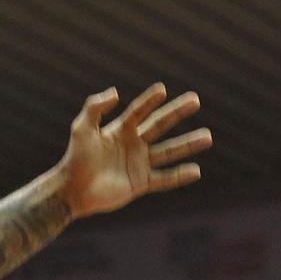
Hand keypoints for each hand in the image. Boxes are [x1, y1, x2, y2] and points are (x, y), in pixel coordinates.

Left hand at [55, 84, 210, 217]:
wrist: (72, 190)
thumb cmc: (75, 158)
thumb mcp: (81, 129)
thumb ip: (94, 108)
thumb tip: (116, 93)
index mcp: (119, 130)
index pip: (139, 111)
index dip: (149, 100)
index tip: (163, 89)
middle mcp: (132, 144)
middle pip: (159, 125)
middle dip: (177, 112)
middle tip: (195, 100)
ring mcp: (138, 163)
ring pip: (168, 152)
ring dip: (187, 144)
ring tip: (207, 136)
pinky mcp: (140, 183)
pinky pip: (164, 179)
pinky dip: (179, 176)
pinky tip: (196, 170)